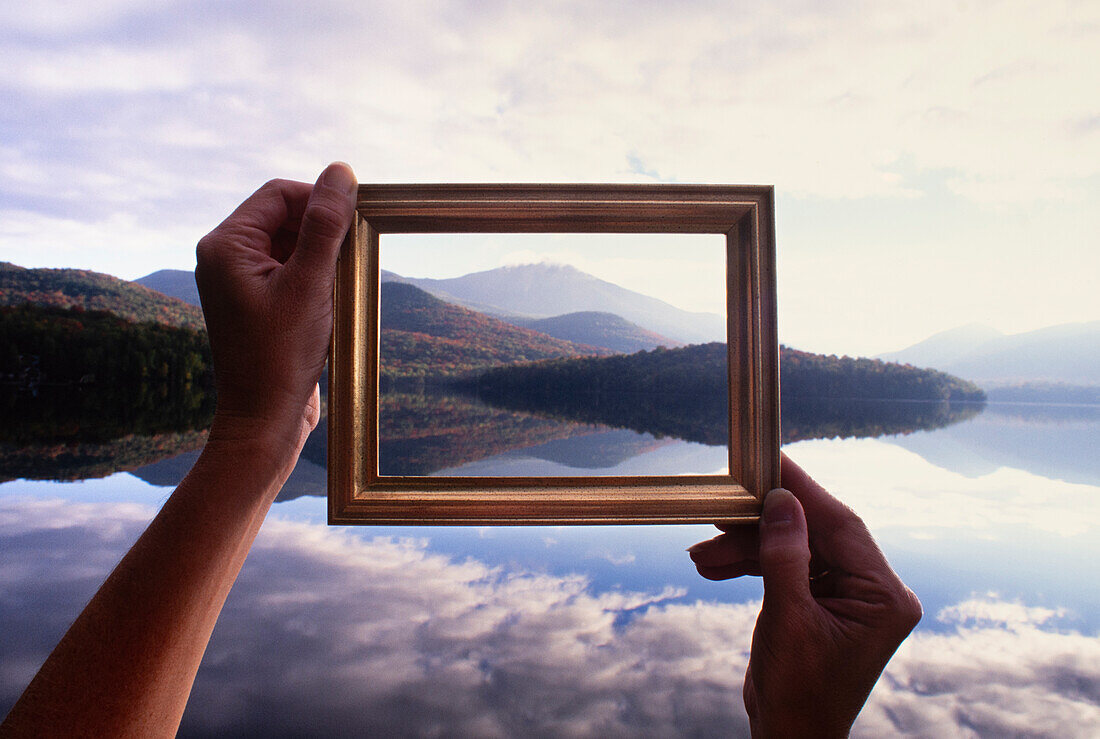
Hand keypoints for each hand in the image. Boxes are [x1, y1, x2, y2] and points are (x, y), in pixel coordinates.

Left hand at [195, 163, 356, 455]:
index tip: (355, 223)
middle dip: (322, 231)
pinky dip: (316, 278)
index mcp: (225, 245)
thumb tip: (340, 172)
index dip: (320, 200)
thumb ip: (325, 224)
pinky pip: (290, 270)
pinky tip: (329, 303)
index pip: (279, 193)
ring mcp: (239, 281)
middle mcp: (224, 257)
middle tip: (347, 261)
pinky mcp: (256, 302)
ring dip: (322, 257)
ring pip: (291, 244)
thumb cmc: (281, 355)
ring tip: (334, 290)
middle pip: (284, 216)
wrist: (265, 418)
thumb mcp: (310, 283)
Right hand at [688, 454, 921, 736]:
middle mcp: (873, 591)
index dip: (802, 492)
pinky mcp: (821, 602)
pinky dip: (750, 564)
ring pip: (793, 548)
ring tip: (704, 553)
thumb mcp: (788, 620)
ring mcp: (847, 597)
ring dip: (746, 548)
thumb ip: (785, 556)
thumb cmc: (799, 695)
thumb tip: (782, 500)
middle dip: (761, 526)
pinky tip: (715, 565)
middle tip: (723, 510)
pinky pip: (786, 567)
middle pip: (814, 533)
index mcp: (883, 596)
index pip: (842, 525)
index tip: (770, 463)